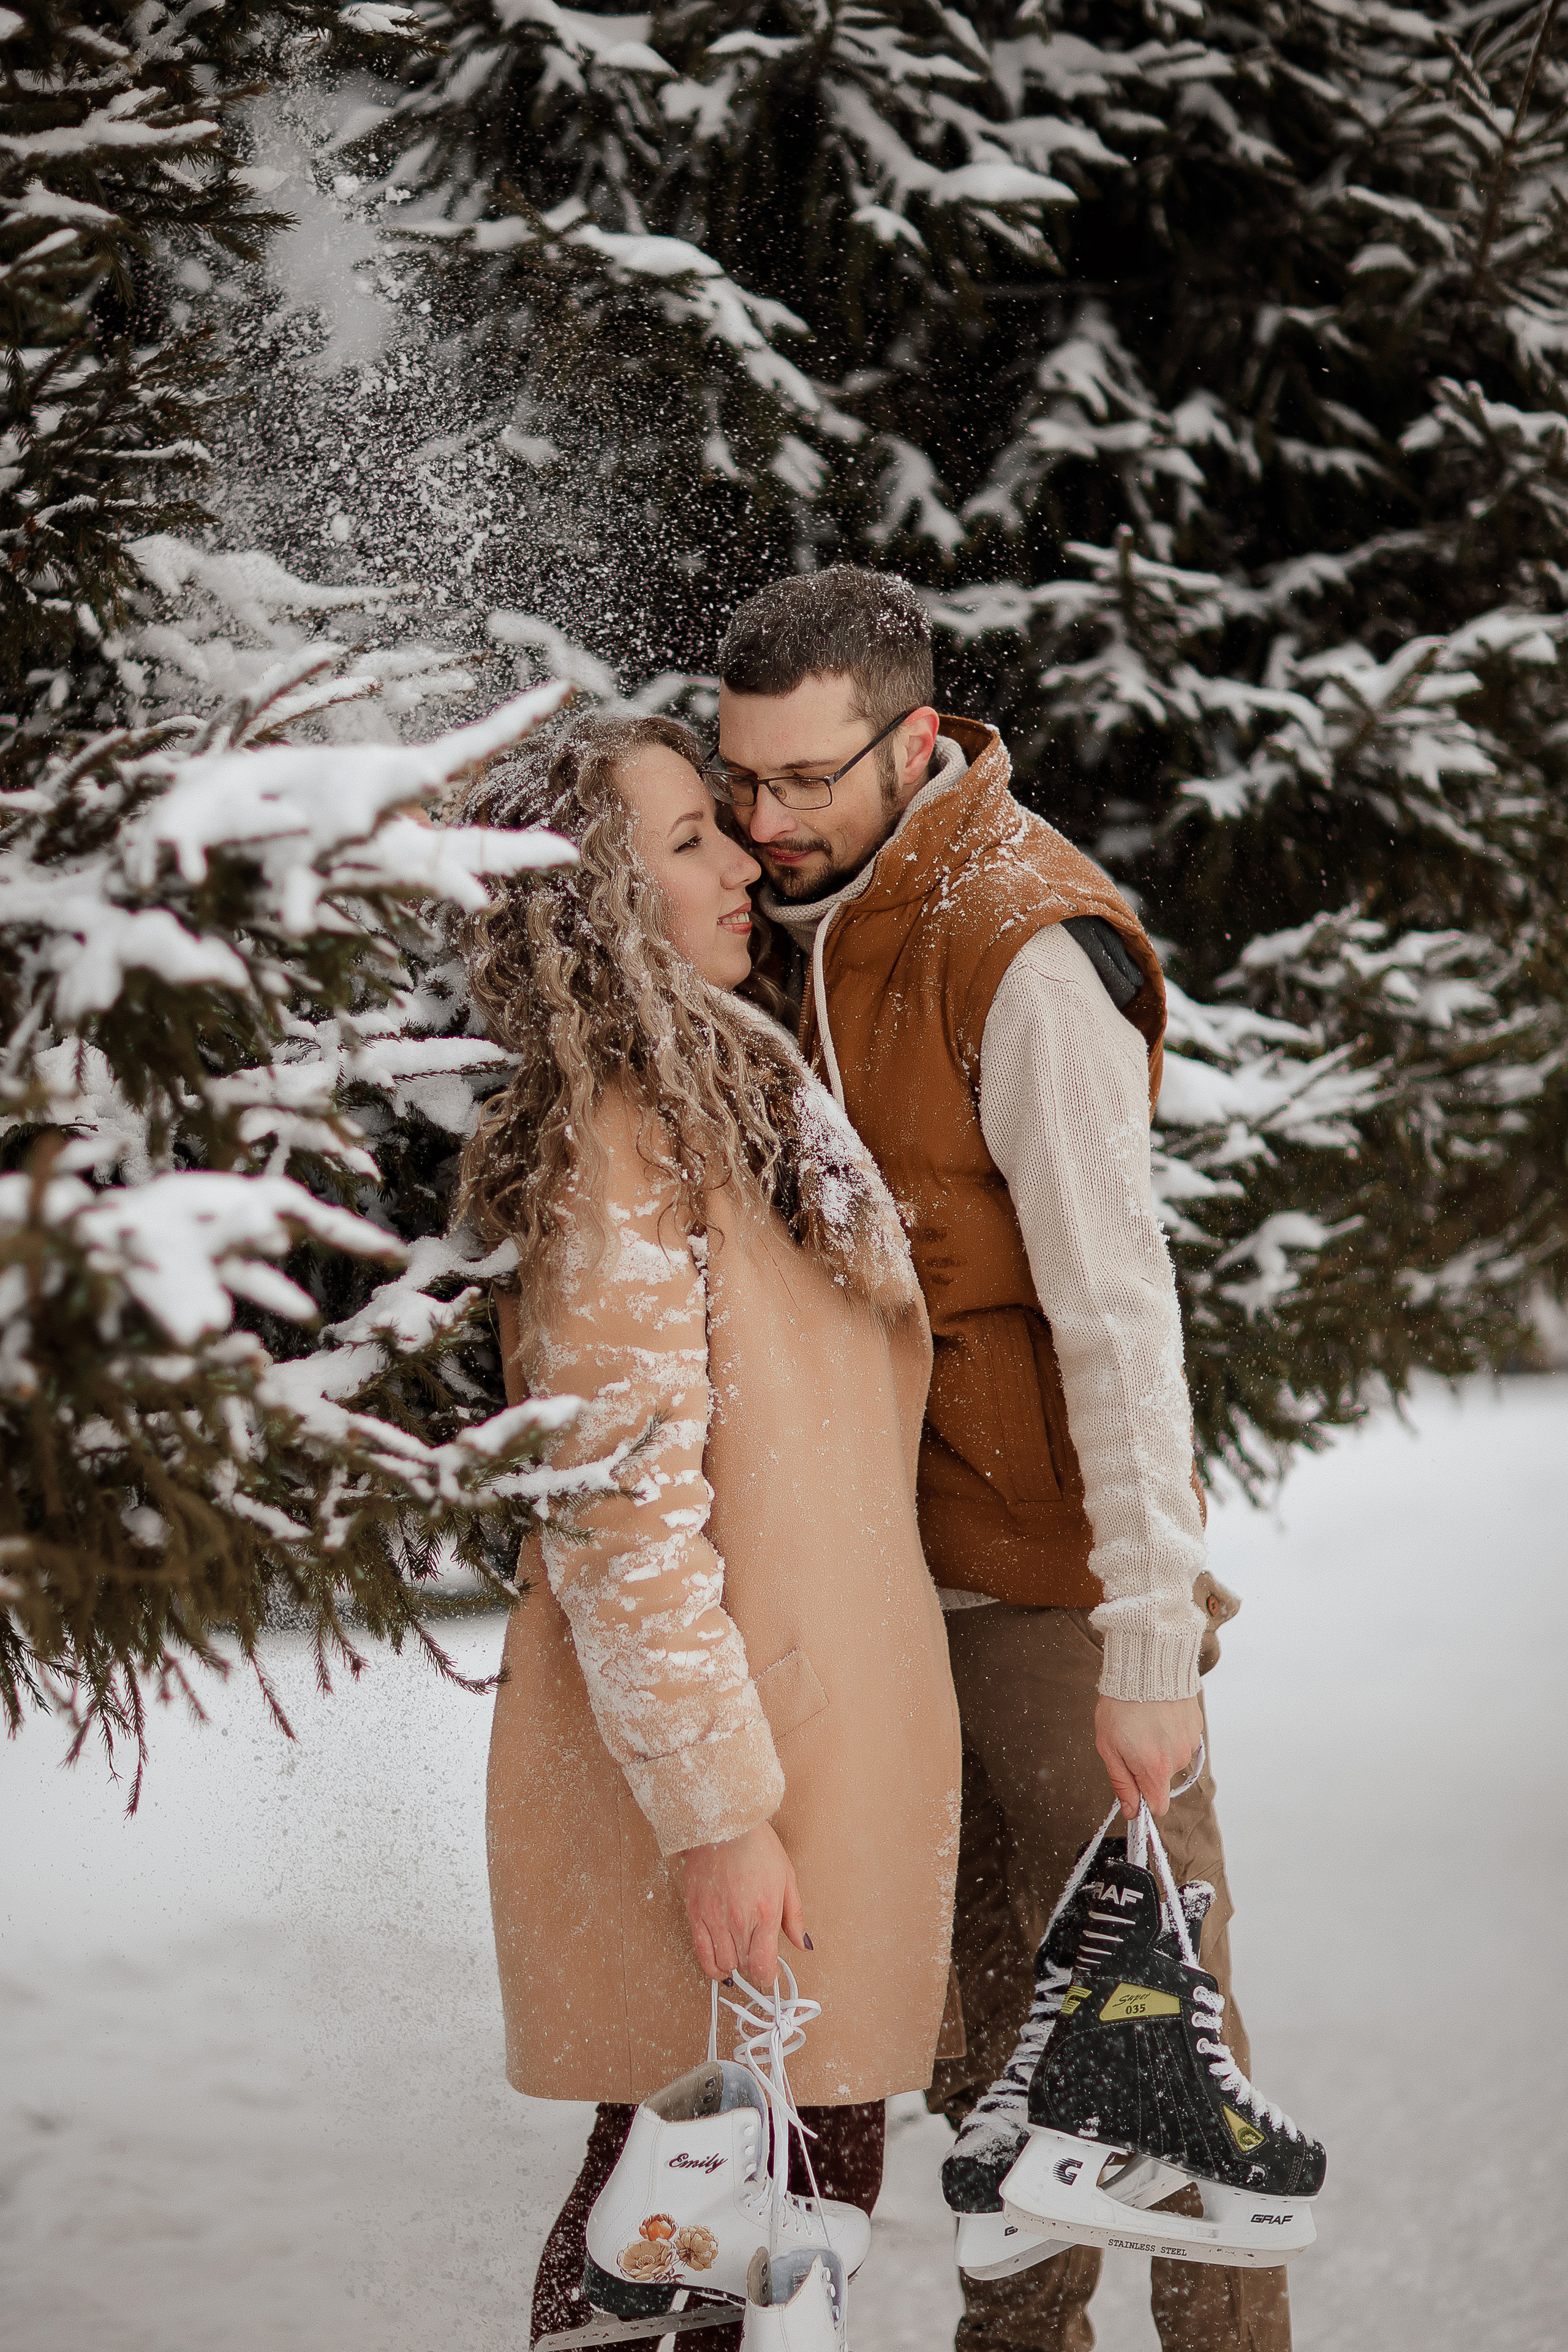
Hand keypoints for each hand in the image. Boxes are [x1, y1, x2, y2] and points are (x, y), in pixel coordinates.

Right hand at [681, 1821, 806, 1985]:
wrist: (723, 1822)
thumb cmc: (757, 1845)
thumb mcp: (787, 1877)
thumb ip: (795, 1916)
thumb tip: (803, 1944)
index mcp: (765, 1913)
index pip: (763, 1965)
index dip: (768, 1976)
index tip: (770, 1972)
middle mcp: (739, 1921)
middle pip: (744, 1966)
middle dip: (752, 1967)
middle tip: (756, 1957)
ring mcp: (714, 1918)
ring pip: (723, 1963)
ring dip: (733, 1966)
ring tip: (739, 1955)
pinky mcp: (695, 1912)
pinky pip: (700, 1952)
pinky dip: (710, 1965)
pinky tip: (718, 1963)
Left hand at [1095, 1695, 1202, 1819]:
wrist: (1144, 1666)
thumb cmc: (1120, 1705)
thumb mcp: (1108, 1747)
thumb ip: (1122, 1783)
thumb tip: (1131, 1811)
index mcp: (1155, 1770)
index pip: (1158, 1807)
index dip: (1144, 1801)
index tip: (1134, 1789)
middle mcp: (1177, 1760)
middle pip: (1163, 1779)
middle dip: (1148, 1768)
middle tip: (1131, 1740)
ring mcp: (1190, 1741)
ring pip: (1174, 1758)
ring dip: (1161, 1747)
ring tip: (1145, 1722)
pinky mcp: (1195, 1724)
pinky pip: (1183, 1739)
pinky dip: (1171, 1732)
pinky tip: (1158, 1715)